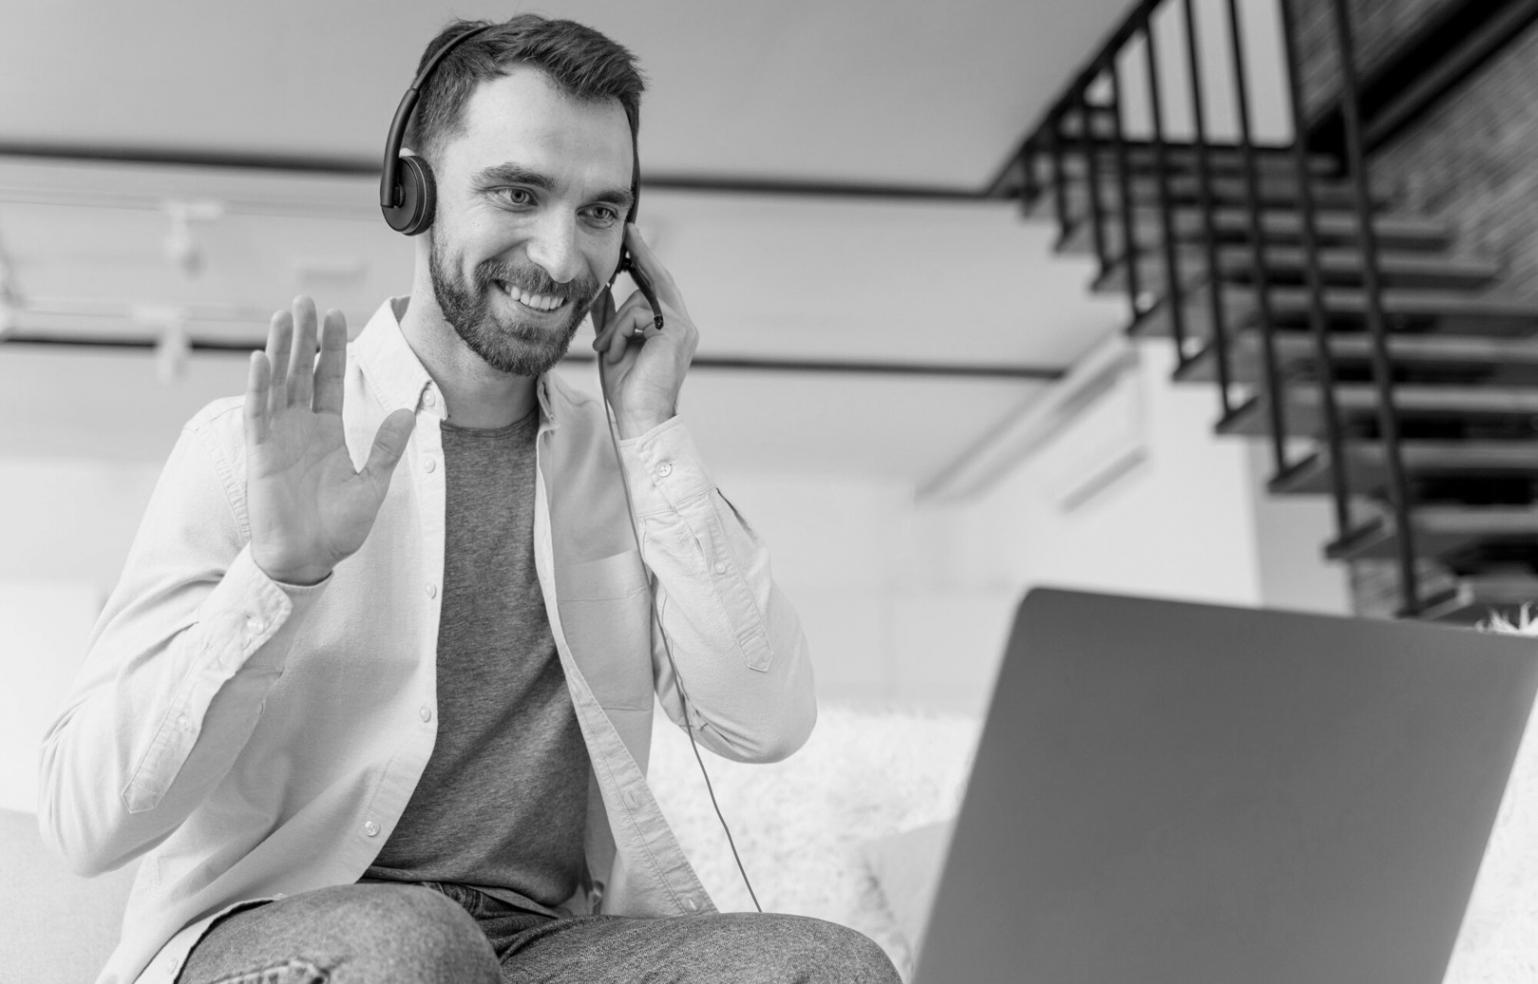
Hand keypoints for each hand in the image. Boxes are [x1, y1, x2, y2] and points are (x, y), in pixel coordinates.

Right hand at [244, 297, 416, 584]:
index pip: (329, 379)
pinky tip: (260, 360)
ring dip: (278, 349)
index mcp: (327, 431)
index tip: (337, 314)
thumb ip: (386, 448)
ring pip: (277, 383)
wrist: (308, 558)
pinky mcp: (260, 452)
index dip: (332, 348)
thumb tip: (409, 411)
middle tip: (305, 300)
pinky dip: (258, 387)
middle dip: (303, 336)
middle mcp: (300, 427)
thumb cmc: (338, 527)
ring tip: (283, 315)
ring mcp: (278, 436)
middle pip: (300, 371)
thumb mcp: (372, 484)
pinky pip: (258, 413)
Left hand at [591, 224, 699, 437]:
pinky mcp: (675, 331)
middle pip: (659, 280)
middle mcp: (683, 324)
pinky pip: (638, 314)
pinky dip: (619, 332)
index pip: (658, 286)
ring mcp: (682, 327)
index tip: (633, 238)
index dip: (646, 261)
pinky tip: (615, 352)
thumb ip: (613, 316)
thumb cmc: (628, 387)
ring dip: (615, 325)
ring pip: (639, 300)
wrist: (639, 416)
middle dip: (643, 254)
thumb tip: (603, 289)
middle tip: (629, 230)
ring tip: (608, 350)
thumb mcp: (615, 342)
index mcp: (671, 327)